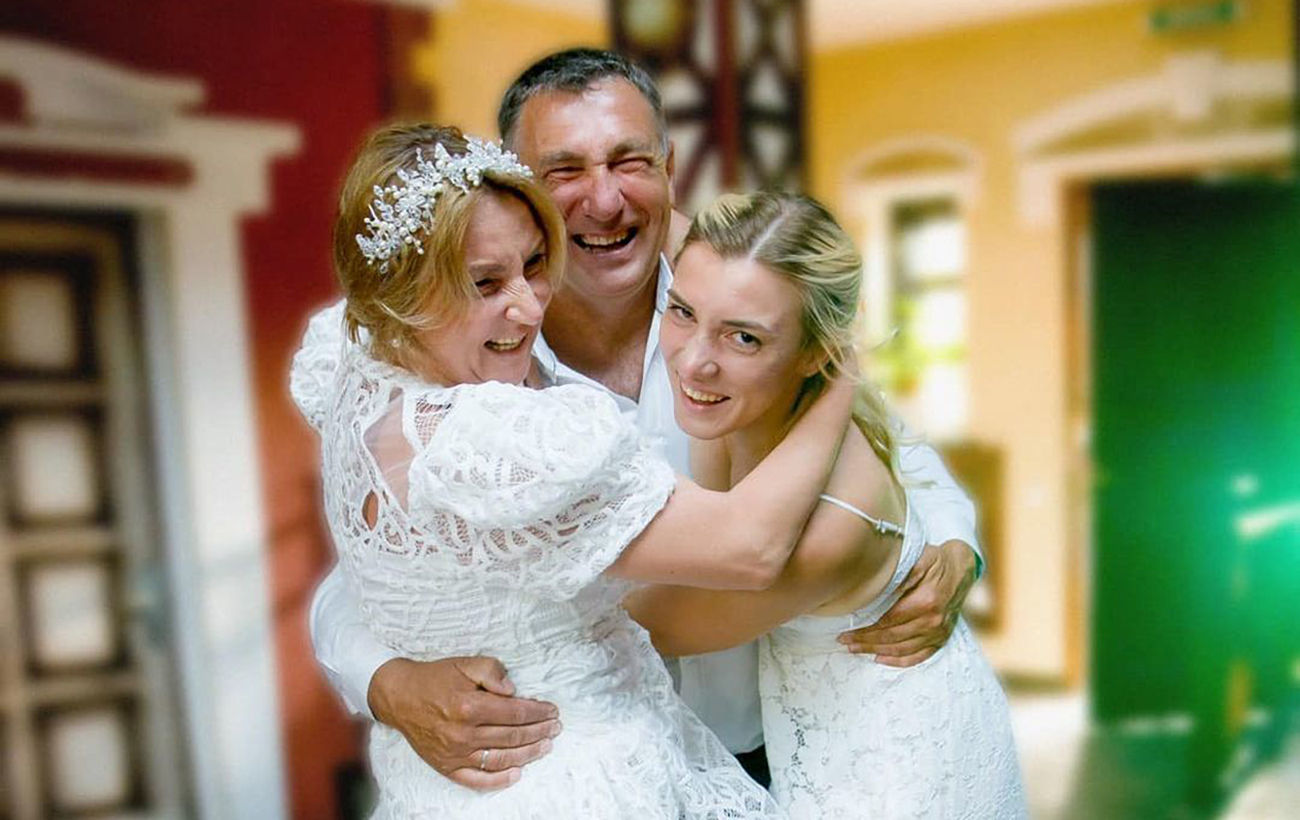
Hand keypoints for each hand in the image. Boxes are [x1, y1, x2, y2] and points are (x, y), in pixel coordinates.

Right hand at [368, 656, 561, 789]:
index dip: (537, 712)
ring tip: (545, 747)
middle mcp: (462, 733)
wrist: (399, 696)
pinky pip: (476, 780)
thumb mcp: (464, 664)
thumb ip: (492, 672)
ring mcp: (455, 753)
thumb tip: (513, 690)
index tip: (551, 710)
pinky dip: (499, 780)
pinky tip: (517, 773)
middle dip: (539, 732)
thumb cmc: (435, 678)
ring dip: (527, 754)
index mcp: (469, 706)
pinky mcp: (446, 766)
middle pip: (512, 736)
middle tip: (555, 728)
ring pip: (500, 759)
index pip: (514, 713)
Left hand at [837, 540, 976, 666]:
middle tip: (845, 641)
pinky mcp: (942, 638)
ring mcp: (939, 632)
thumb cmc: (937, 562)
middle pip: (892, 637)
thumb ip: (900, 573)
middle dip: (866, 641)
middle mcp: (933, 621)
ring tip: (856, 649)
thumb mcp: (919, 559)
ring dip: (877, 651)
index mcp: (926, 601)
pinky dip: (900, 660)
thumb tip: (877, 587)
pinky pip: (920, 656)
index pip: (888, 621)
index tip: (846, 630)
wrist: (963, 569)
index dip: (866, 628)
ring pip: (903, 649)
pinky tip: (882, 658)